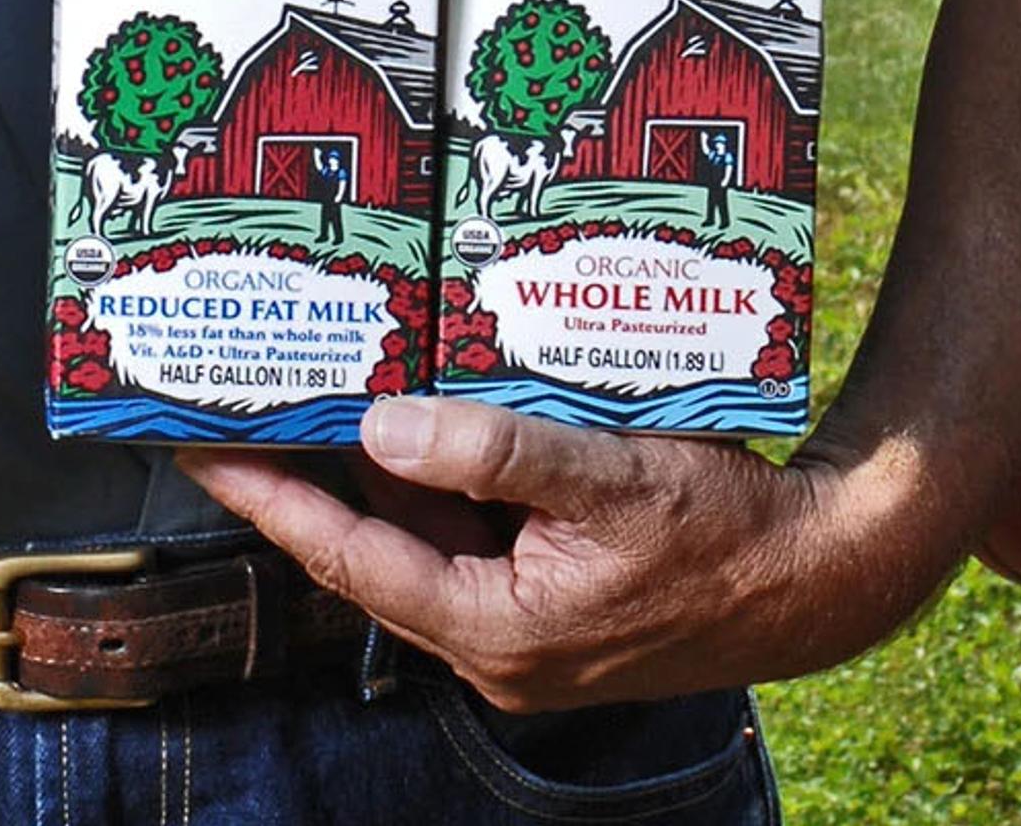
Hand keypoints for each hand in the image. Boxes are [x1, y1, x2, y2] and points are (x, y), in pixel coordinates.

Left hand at [189, 396, 943, 709]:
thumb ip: (494, 452)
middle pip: (377, 546)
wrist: (816, 576)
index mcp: (497, 630)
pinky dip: (444, 471)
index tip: (204, 450)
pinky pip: (474, 527)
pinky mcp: (551, 592)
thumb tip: (382, 427)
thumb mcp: (607, 477)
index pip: (351, 558)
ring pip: (425, 531)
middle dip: (311, 475)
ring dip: (381, 464)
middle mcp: (496, 638)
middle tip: (248, 398)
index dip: (271, 499)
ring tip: (322, 383)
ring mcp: (523, 619)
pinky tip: (428, 406)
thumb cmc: (724, 533)